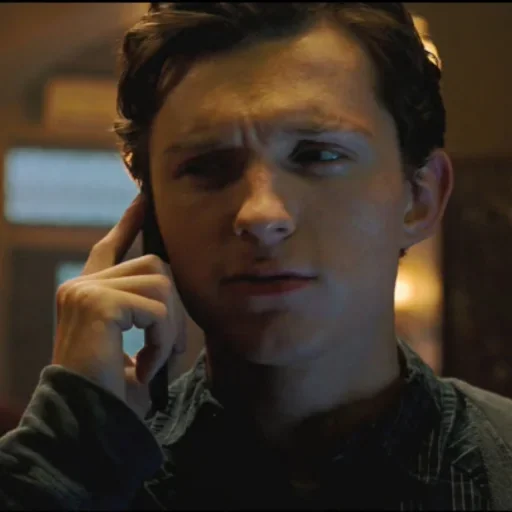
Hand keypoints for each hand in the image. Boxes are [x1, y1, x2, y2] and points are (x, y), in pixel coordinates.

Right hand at [52, 194, 185, 416]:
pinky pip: (156, 309)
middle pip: (156, 267)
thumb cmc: (112, 390)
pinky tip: (147, 368)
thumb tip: (171, 285)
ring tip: (158, 360)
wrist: (87, 423)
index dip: (128, 223)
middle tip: (170, 349)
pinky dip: (162, 340)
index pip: (110, 247)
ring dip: (170, 328)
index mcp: (88, 293)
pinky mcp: (97, 303)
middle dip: (175, 308)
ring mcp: (86, 290)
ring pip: (161, 285)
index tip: (144, 202)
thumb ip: (147, 310)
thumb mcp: (136, 343)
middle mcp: (81, 285)